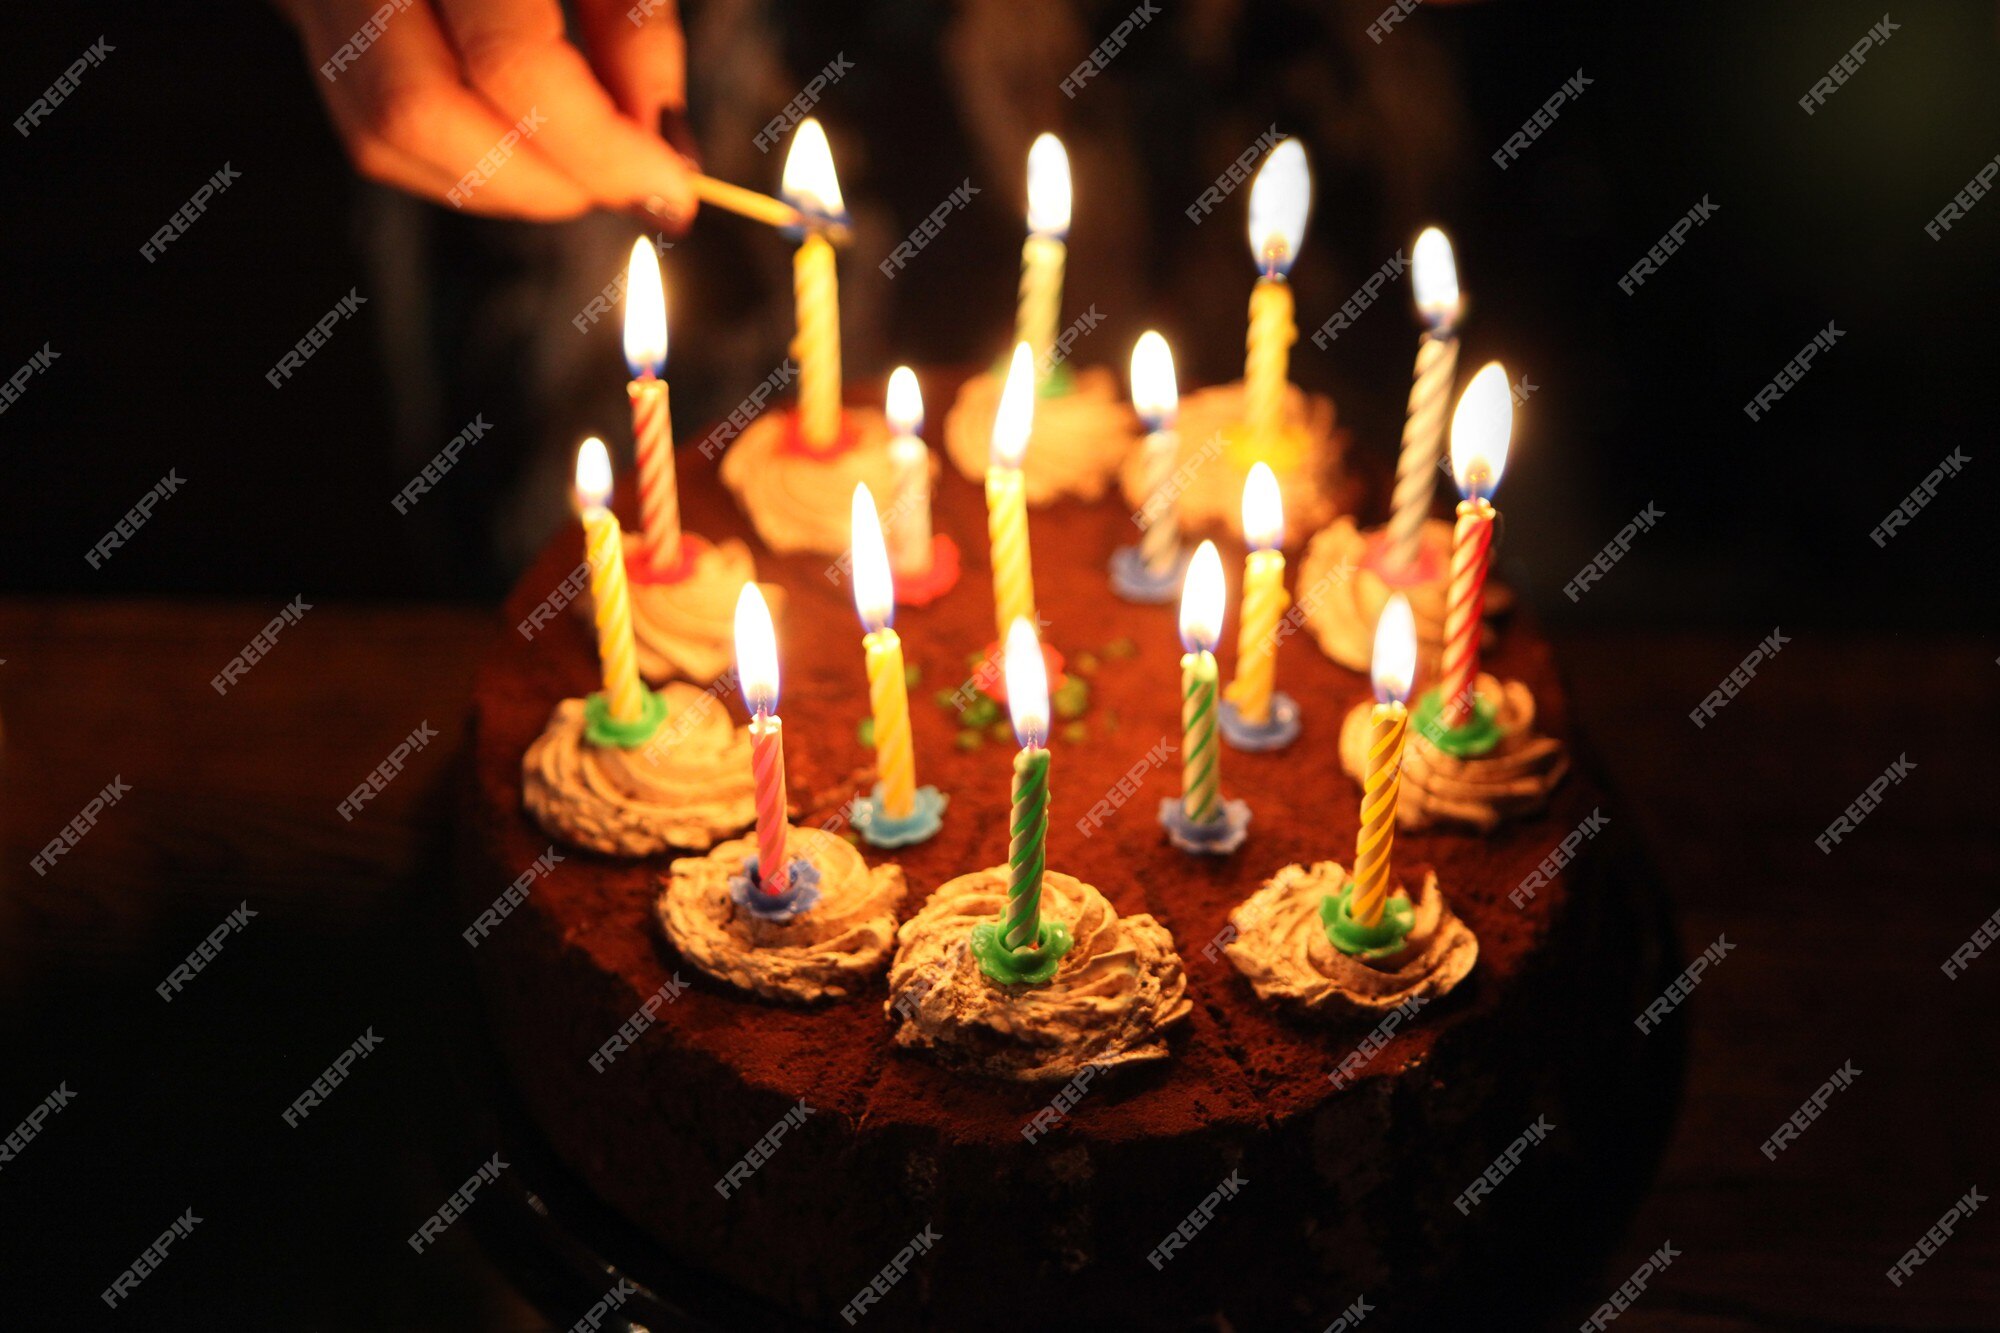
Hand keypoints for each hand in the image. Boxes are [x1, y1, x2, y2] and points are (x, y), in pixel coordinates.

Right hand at [278, 0, 695, 222]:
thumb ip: (634, 23)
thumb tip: (662, 144)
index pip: (509, 64)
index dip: (599, 146)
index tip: (671, 184)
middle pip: (421, 115)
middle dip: (543, 181)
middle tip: (625, 184)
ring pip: (383, 137)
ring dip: (504, 184)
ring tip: (584, 167)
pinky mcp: (308, 18)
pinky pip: (369, 127)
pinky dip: (461, 164)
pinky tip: (527, 147)